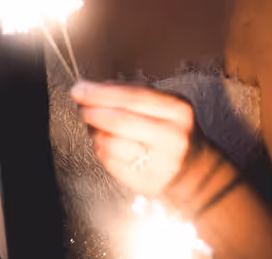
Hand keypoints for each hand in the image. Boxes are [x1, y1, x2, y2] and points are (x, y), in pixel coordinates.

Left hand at [71, 80, 198, 197]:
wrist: (193, 168)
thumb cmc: (170, 129)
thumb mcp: (162, 104)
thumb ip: (130, 93)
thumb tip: (89, 89)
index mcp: (177, 110)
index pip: (132, 97)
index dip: (100, 93)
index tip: (79, 89)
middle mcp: (172, 137)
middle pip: (120, 121)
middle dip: (92, 112)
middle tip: (79, 107)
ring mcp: (160, 162)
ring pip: (111, 142)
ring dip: (93, 131)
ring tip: (93, 125)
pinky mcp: (145, 182)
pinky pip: (109, 161)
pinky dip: (99, 148)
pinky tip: (103, 142)